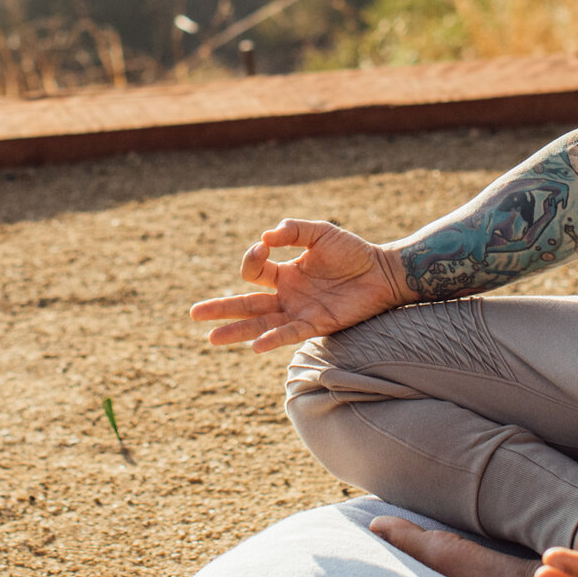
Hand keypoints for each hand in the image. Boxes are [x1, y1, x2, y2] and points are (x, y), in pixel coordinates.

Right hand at [186, 218, 406, 351]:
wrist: (383, 273)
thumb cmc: (353, 252)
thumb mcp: (321, 232)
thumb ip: (294, 231)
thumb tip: (266, 235)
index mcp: (285, 273)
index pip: (255, 272)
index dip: (252, 258)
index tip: (265, 244)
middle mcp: (288, 295)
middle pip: (247, 304)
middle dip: (221, 309)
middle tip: (194, 314)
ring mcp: (300, 312)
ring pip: (261, 324)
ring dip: (237, 331)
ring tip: (211, 338)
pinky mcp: (317, 324)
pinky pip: (290, 333)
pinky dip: (272, 338)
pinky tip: (255, 345)